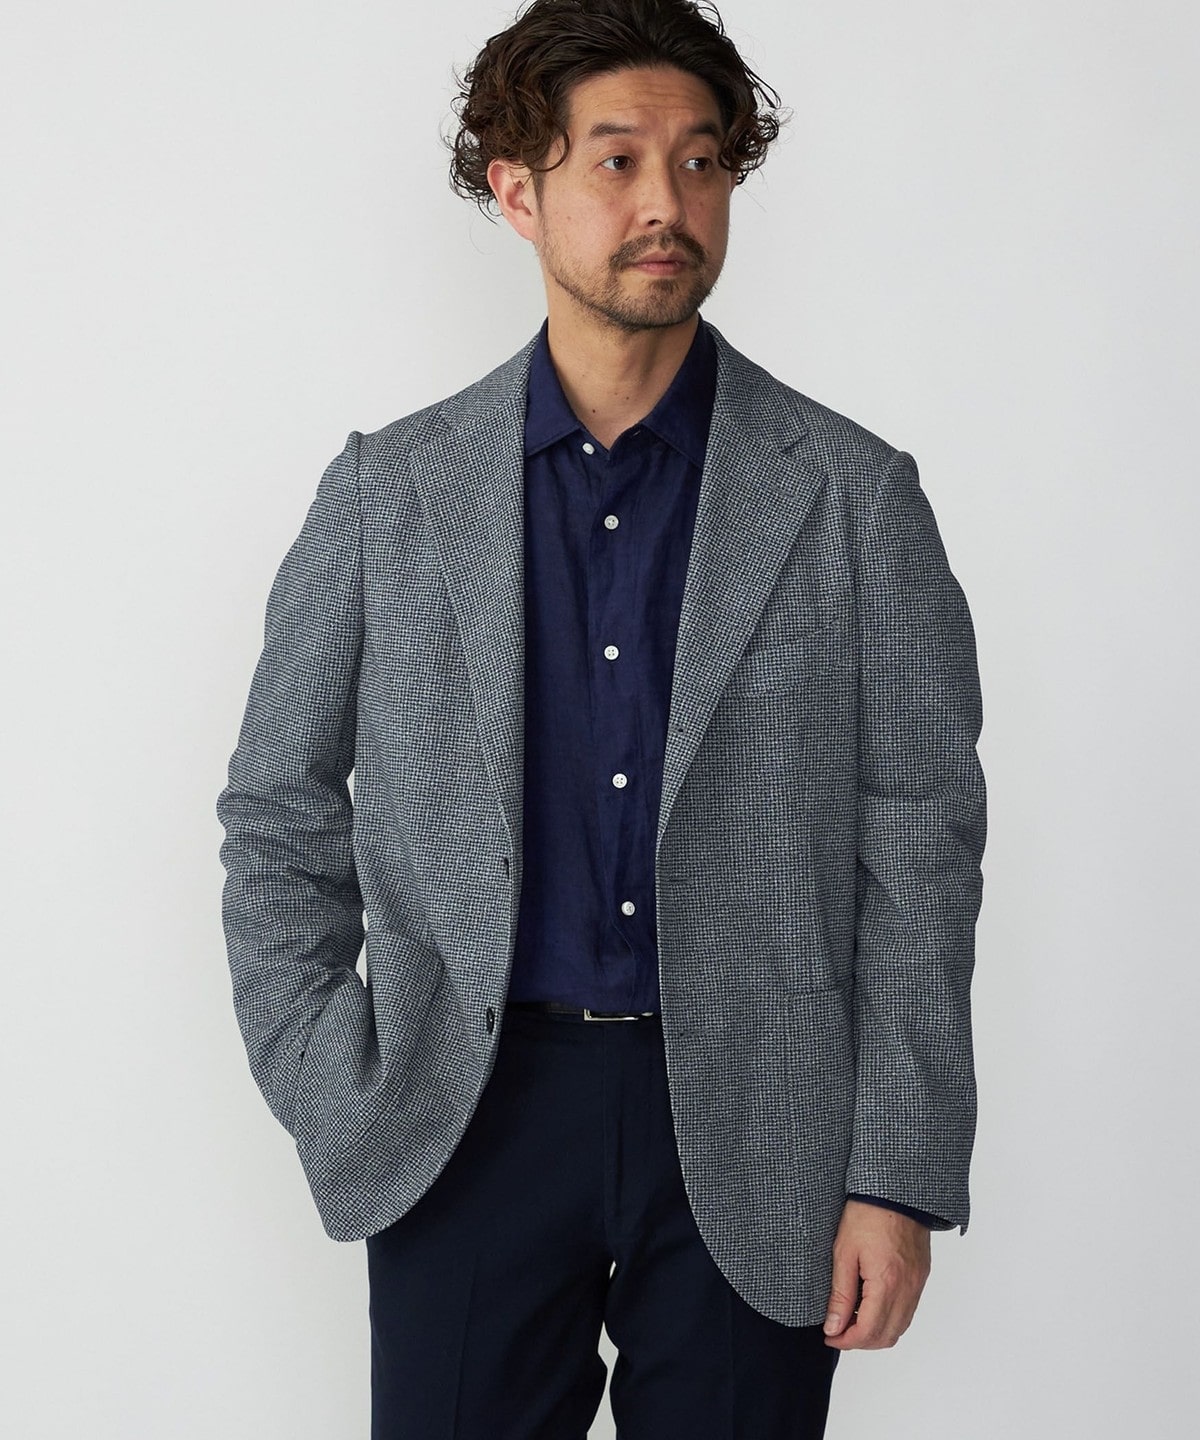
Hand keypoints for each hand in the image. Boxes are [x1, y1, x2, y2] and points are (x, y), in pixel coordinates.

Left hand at [822, 1198, 930, 1349]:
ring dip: (876, 1332)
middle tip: (837, 1330)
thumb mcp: (844, 1252)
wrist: (895, 1190)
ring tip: (851, 1318)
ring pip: (900, 1328)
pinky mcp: (921, 1276)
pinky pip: (908, 1311)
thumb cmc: (866, 1214)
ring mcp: (917, 1283)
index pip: (867, 1331)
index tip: (829, 1335)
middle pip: (886, 1336)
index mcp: (886, 1283)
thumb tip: (833, 1326)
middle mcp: (907, 1288)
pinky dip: (890, 1319)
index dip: (845, 1340)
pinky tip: (870, 1306)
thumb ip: (840, 1294)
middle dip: (860, 1341)